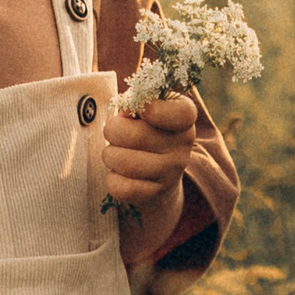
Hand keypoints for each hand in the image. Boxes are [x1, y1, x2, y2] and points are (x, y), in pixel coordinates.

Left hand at [105, 94, 195, 209]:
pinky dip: (112, 178)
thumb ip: (137, 100)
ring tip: (115, 152)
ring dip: (110, 155)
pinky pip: (122, 187)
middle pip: (135, 136)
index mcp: (184, 118)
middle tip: (114, 132)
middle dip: (113, 131)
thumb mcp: (146, 108)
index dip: (154, 109)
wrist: (159, 172)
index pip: (182, 113)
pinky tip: (119, 172)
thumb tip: (125, 108)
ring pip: (125, 162)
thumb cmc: (146, 129)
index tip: (141, 110)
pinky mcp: (156, 194)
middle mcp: (183, 146)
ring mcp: (171, 172)